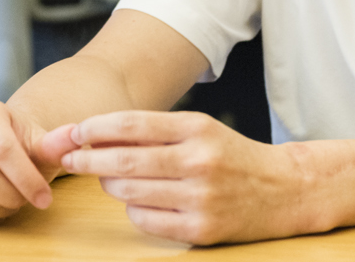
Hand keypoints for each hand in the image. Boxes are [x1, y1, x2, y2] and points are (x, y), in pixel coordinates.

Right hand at [0, 97, 78, 225]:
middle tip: (30, 201)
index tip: (46, 198)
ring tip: (14, 201)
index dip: (26, 178)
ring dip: (0, 209)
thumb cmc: (25, 146)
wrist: (2, 149)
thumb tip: (74, 135)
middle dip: (12, 196)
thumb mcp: (42, 142)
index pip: (0, 148)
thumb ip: (56, 143)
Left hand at [58, 110, 313, 244]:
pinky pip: (146, 220)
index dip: (97, 128)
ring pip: (130, 192)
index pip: (133, 124)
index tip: (75, 131)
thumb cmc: (231, 155)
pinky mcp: (202, 230)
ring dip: (109, 184)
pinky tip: (137, 201)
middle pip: (125, 161)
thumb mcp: (200, 130)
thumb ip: (155, 131)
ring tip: (108, 178)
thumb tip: (98, 133)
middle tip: (70, 157)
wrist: (285, 190)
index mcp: (197, 128)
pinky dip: (132, 210)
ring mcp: (201, 198)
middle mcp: (199, 161)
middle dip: (88, 159)